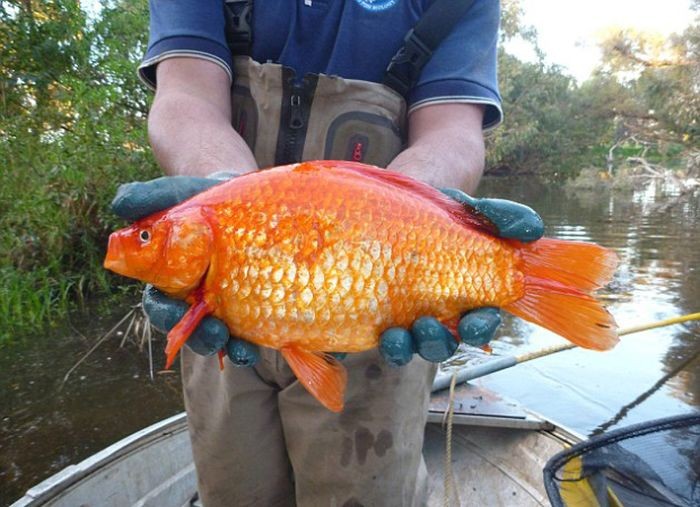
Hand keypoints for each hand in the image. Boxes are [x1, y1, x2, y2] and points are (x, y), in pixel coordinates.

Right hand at [111, 172, 260, 366]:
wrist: (245, 196)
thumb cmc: (202, 197)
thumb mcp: (176, 193)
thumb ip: (148, 197)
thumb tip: (119, 206)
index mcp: (169, 278)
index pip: (159, 304)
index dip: (164, 313)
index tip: (174, 311)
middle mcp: (194, 297)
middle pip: (190, 328)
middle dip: (200, 337)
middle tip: (215, 335)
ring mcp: (223, 304)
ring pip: (219, 335)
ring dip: (227, 347)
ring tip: (241, 351)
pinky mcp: (251, 305)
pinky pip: (249, 332)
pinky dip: (251, 344)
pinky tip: (257, 347)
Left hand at [379, 188, 543, 365]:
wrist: (400, 209)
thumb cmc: (444, 216)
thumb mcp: (473, 211)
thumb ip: (503, 218)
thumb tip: (531, 230)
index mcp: (469, 297)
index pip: (481, 323)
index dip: (480, 328)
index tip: (473, 323)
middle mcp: (441, 315)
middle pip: (446, 343)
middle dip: (440, 341)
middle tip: (429, 325)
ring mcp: (410, 319)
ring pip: (416, 347)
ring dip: (410, 346)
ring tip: (402, 332)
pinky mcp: (383, 317)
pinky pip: (387, 343)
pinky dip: (388, 345)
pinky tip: (384, 334)